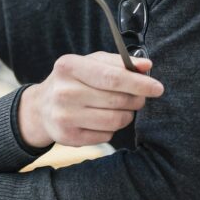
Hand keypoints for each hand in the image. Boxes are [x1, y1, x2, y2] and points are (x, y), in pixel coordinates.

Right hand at [18, 52, 163, 148]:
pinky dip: (111, 129)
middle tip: (138, 98)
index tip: (158, 87)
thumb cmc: (73, 80)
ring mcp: (64, 116)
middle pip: (117, 100)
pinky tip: (101, 120)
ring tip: (121, 108)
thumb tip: (146, 65)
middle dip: (135, 99)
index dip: (139, 83)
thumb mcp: (90, 63)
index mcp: (69, 66)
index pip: (112, 77)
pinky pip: (106, 136)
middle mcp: (64, 91)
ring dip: (126, 115)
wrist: (42, 107)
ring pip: (115, 120)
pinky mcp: (68, 137)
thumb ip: (119, 62)